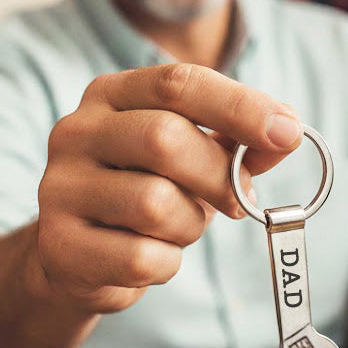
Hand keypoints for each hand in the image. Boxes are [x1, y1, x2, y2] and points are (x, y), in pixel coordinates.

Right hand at [35, 63, 301, 315]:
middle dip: (217, 175)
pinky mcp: (59, 245)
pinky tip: (152, 256)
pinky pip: (142, 258)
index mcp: (111, 94)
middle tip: (237, 200)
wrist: (76, 255)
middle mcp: (76, 132)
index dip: (239, 106)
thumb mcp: (193, 155)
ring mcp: (59, 188)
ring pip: (155, 204)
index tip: (287, 132)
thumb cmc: (146, 190)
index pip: (178, 83)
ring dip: (189, 225)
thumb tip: (288, 131)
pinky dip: (166, 264)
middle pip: (164, 138)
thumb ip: (239, 140)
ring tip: (178, 228)